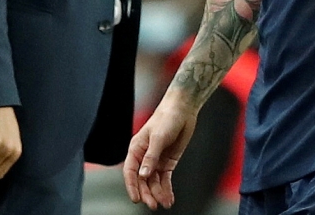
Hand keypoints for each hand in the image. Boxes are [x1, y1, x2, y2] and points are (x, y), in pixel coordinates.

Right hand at [123, 93, 196, 210]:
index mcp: (136, 149)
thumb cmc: (167, 118)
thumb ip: (151, 157)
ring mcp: (156, 161)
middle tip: (153, 205)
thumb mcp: (158, 137)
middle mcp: (144, 157)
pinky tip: (169, 198)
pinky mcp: (167, 162)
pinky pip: (165, 179)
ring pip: (153, 182)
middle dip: (147, 193)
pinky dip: (166, 189)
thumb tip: (143, 175)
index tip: (136, 199)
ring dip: (158, 193)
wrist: (183, 109)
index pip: (130, 172)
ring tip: (164, 203)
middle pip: (142, 180)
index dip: (132, 186)